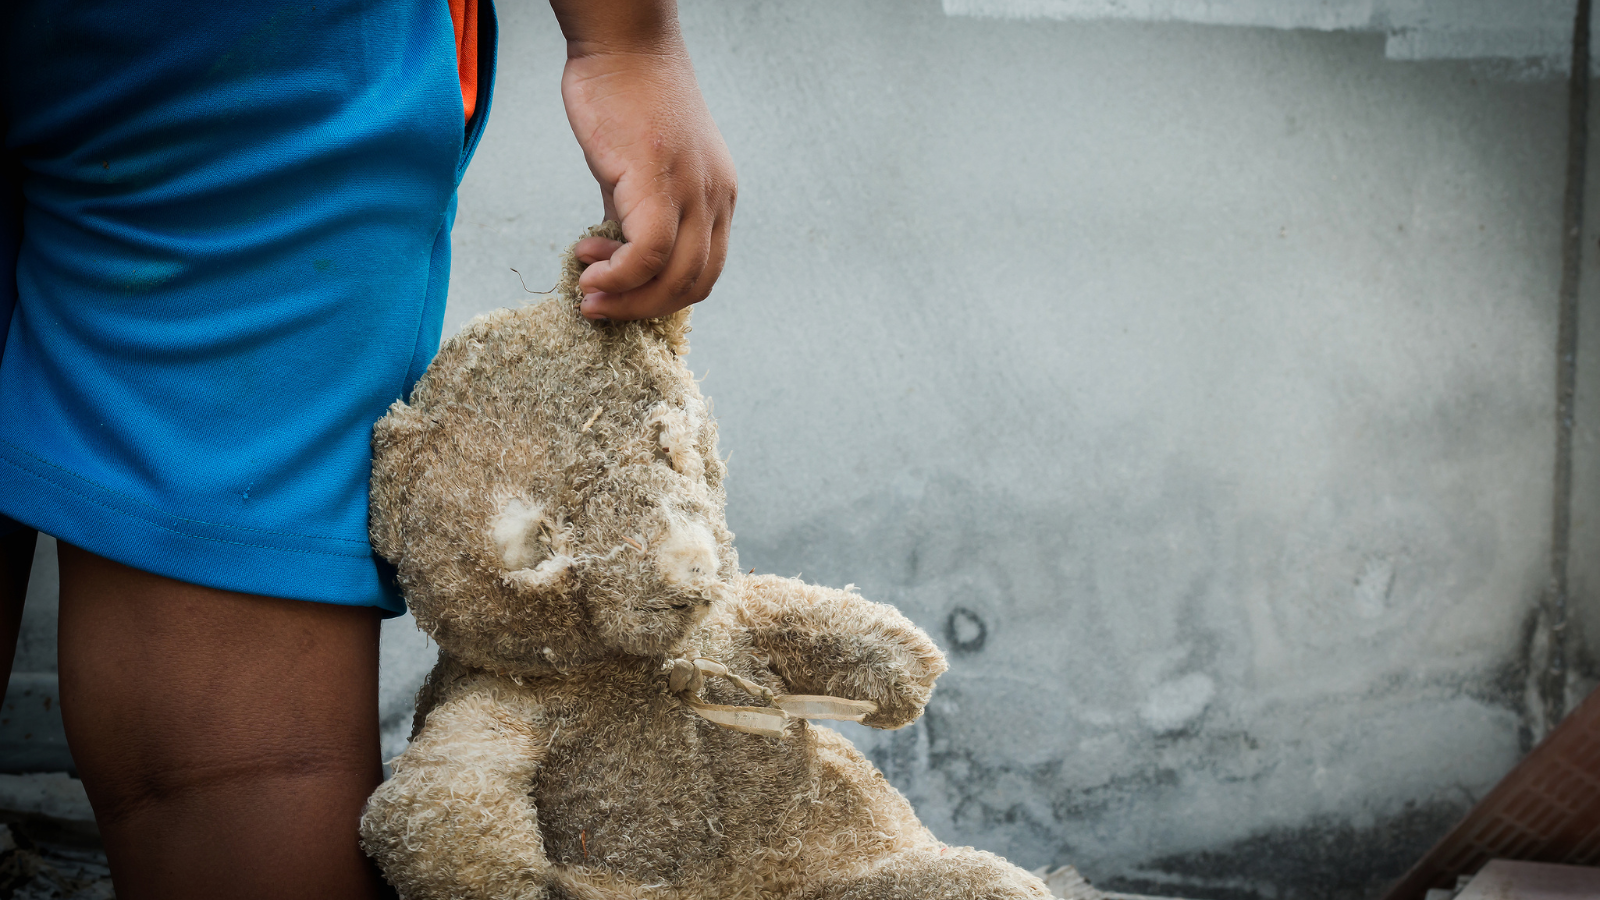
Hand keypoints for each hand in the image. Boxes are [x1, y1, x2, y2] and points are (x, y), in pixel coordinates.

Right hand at [557, 23, 735, 320]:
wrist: (622, 44)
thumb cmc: (625, 98)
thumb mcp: (639, 169)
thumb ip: (634, 213)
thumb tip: (615, 254)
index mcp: (718, 196)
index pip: (705, 271)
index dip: (661, 295)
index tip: (618, 292)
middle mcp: (715, 198)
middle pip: (695, 284)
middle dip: (643, 307)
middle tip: (597, 304)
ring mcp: (692, 190)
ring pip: (675, 276)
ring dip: (627, 299)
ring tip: (588, 291)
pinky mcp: (660, 181)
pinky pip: (649, 252)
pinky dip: (619, 275)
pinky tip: (589, 269)